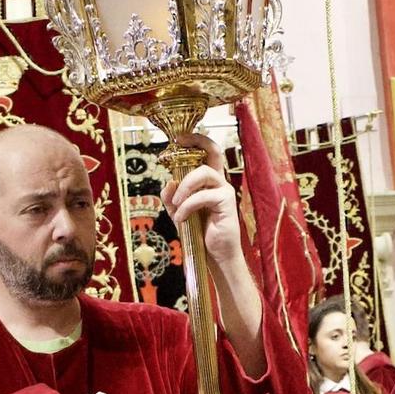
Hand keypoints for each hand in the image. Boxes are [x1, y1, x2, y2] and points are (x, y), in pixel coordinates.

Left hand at [161, 134, 243, 271]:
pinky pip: (203, 196)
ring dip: (184, 186)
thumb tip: (168, 182)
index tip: (178, 138)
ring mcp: (224, 190)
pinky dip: (187, 206)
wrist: (214, 255)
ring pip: (203, 173)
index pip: (206, 153)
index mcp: (208, 181)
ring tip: (176, 204)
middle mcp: (218, 181)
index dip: (195, 141)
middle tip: (177, 145)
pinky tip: (180, 218)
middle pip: (213, 151)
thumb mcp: (179, 212)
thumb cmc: (199, 233)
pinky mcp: (226, 202)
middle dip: (196, 143)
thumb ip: (171, 197)